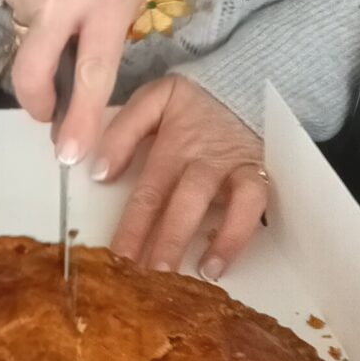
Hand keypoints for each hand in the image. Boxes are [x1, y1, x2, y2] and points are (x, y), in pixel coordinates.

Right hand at [0, 0, 147, 165]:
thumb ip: (107, 23)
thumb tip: (82, 69)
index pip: (94, 73)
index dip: (80, 118)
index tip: (69, 152)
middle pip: (34, 73)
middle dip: (37, 104)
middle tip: (45, 111)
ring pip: (25, 37)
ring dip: (39, 29)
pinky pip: (11, 7)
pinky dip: (25, 0)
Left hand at [93, 75, 266, 277]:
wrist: (249, 83)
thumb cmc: (196, 101)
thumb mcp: (155, 99)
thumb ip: (124, 131)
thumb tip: (100, 172)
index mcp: (171, 142)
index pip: (147, 190)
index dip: (130, 226)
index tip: (114, 259)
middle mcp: (200, 158)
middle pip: (176, 200)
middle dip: (158, 240)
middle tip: (142, 277)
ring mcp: (231, 167)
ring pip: (214, 202)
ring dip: (195, 238)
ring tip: (182, 275)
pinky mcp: (258, 174)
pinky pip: (252, 206)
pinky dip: (236, 236)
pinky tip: (217, 266)